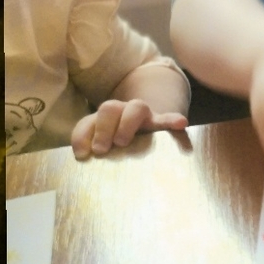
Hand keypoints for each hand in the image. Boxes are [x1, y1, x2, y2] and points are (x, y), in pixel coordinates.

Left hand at [71, 99, 187, 158]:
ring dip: (126, 124)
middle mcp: (122, 111)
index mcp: (103, 119)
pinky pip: (168, 118)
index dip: (82, 136)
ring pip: (136, 107)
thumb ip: (90, 146)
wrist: (147, 132)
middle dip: (102, 128)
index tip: (82, 155)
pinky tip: (181, 123)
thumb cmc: (119, 144)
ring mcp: (144, 115)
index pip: (89, 121)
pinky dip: (173, 120)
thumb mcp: (102, 144)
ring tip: (122, 142)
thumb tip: (82, 155)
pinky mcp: (162, 123)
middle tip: (101, 150)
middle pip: (109, 108)